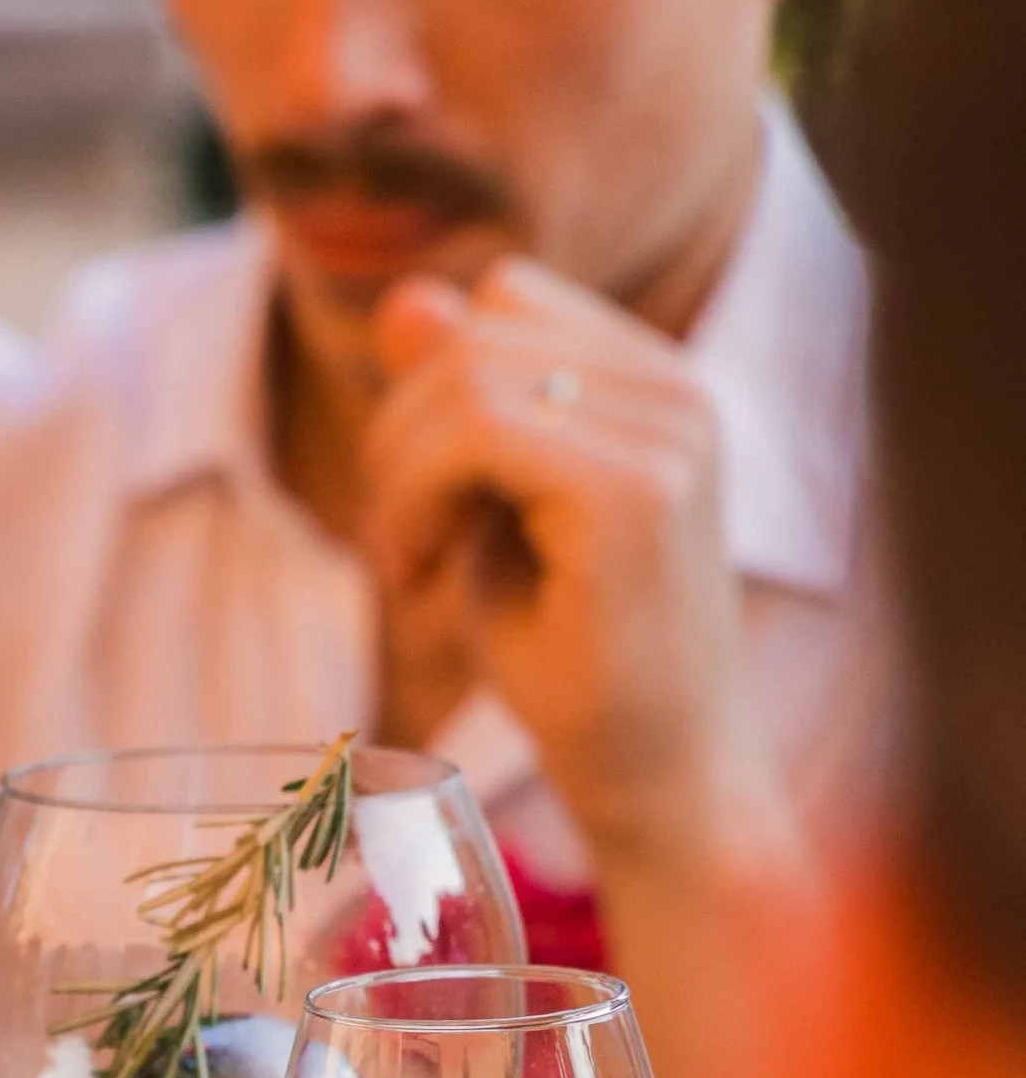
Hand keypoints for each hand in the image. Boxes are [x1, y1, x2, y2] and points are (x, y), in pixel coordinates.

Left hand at [358, 260, 795, 882]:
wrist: (653, 779)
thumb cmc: (572, 654)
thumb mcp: (490, 506)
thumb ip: (455, 403)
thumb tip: (405, 297)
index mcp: (658, 381)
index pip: (504, 301)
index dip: (429, 388)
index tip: (419, 506)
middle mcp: (679, 391)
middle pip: (478, 327)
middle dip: (399, 434)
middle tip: (398, 549)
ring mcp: (671, 435)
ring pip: (467, 375)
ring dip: (399, 475)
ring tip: (408, 567)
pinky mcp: (640, 494)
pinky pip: (477, 433)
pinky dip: (414, 501)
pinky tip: (421, 577)